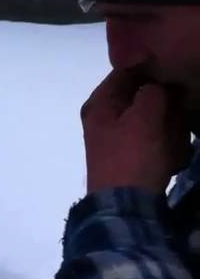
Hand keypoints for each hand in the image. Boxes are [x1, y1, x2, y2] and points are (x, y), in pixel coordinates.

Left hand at [81, 68, 191, 194]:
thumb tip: (160, 82)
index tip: (177, 78)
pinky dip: (168, 149)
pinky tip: (170, 161)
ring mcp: (118, 137)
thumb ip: (152, 92)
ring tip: (171, 149)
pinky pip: (157, 143)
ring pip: (156, 121)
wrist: (126, 207)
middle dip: (167, 112)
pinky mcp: (132, 155)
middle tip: (175, 124)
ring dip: (170, 132)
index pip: (127, 72)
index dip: (154, 71)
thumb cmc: (132, 157)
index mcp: (100, 102)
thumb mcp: (144, 118)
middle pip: (144, 98)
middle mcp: (105, 116)